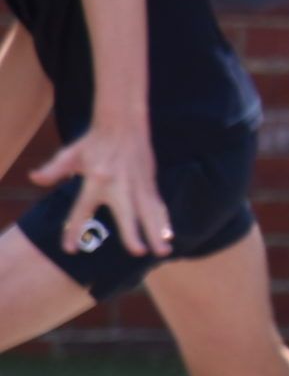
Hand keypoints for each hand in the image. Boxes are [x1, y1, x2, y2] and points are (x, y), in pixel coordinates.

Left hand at [33, 122, 167, 258]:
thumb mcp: (70, 155)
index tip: (71, 249)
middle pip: (127, 214)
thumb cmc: (94, 141)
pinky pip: (156, 204)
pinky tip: (167, 233)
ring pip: (149, 212)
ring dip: (157, 232)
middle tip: (138, 252)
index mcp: (96, 179)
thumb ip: (54, 169)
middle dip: (133, 233)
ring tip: (163, 251)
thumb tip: (34, 178)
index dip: (74, 230)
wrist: (123, 123)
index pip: (82, 210)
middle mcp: (119, 185)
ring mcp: (137, 184)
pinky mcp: (149, 182)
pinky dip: (162, 219)